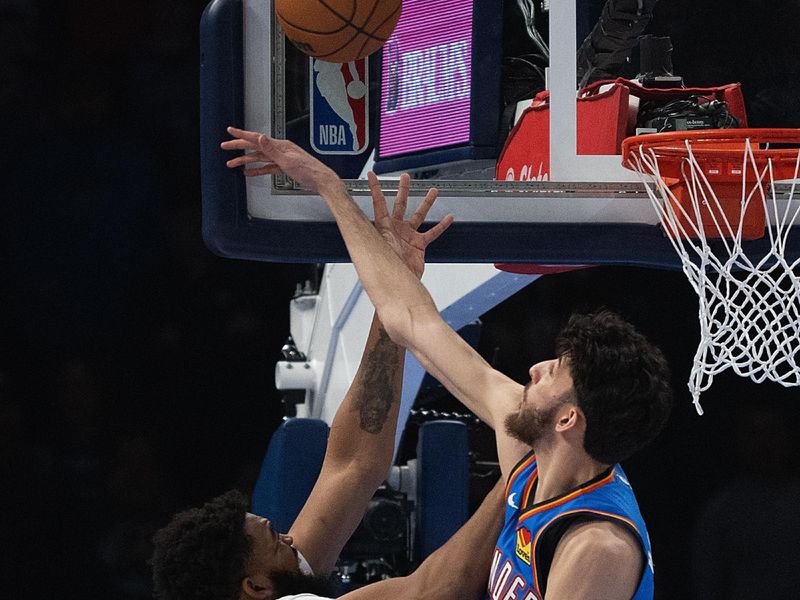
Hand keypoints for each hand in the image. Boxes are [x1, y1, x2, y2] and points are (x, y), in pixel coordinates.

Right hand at [221, 127, 340, 194]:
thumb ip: (271, 150)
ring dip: (246, 160)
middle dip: (239, 147)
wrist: (321, 181)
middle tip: (225, 147)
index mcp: (280, 145)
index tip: (231, 131)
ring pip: (260, 158)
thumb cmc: (309, 171)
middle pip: (255, 147)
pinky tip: (250, 172)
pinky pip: (267, 167)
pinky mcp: (285, 167)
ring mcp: (282, 158)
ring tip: (232, 163)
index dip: (242, 135)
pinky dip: (258, 169)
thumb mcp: (287, 160)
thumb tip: (260, 138)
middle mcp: (280, 149)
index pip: (257, 138)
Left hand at [367, 171, 453, 278]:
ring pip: (419, 215)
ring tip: (432, 191)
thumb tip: (353, 225)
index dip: (374, 188)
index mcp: (383, 228)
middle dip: (402, 190)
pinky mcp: (419, 245)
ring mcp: (408, 236)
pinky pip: (432, 233)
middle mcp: (395, 229)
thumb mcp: (374, 249)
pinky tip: (448, 218)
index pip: (378, 203)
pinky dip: (441, 226)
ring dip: (426, 203)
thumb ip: (367, 237)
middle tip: (405, 177)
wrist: (398, 284)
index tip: (370, 176)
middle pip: (399, 204)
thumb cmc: (384, 269)